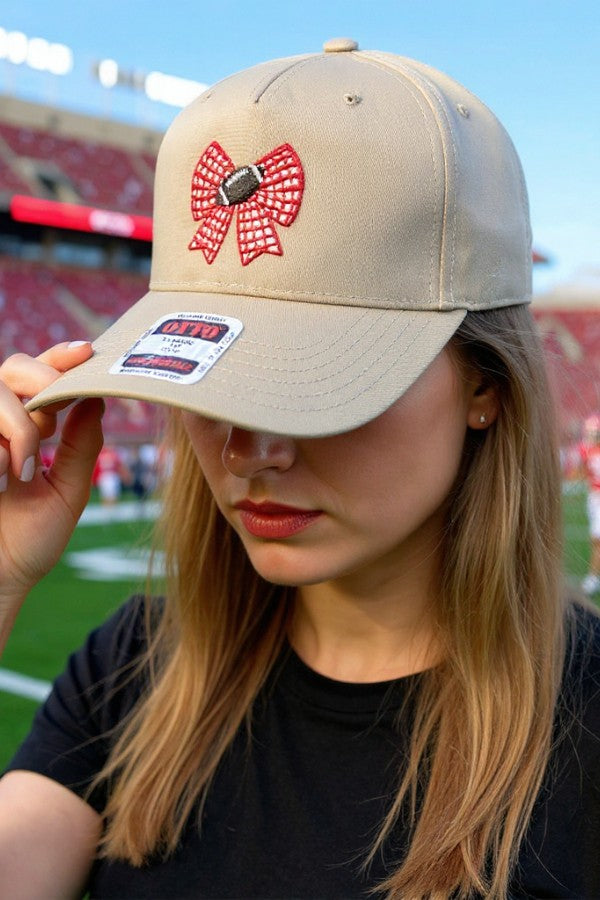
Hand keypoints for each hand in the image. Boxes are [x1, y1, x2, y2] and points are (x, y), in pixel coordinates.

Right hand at [0, 342, 103, 605]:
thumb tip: (98, 398)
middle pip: (13, 367)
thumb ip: (81, 445)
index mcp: (28, 428)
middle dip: (40, 383)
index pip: (42, 377)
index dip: (60, 357)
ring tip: (21, 469)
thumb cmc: (30, 543)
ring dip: (19, 426)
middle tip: (51, 423)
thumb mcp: (67, 491)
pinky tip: (0, 477)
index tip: (86, 352)